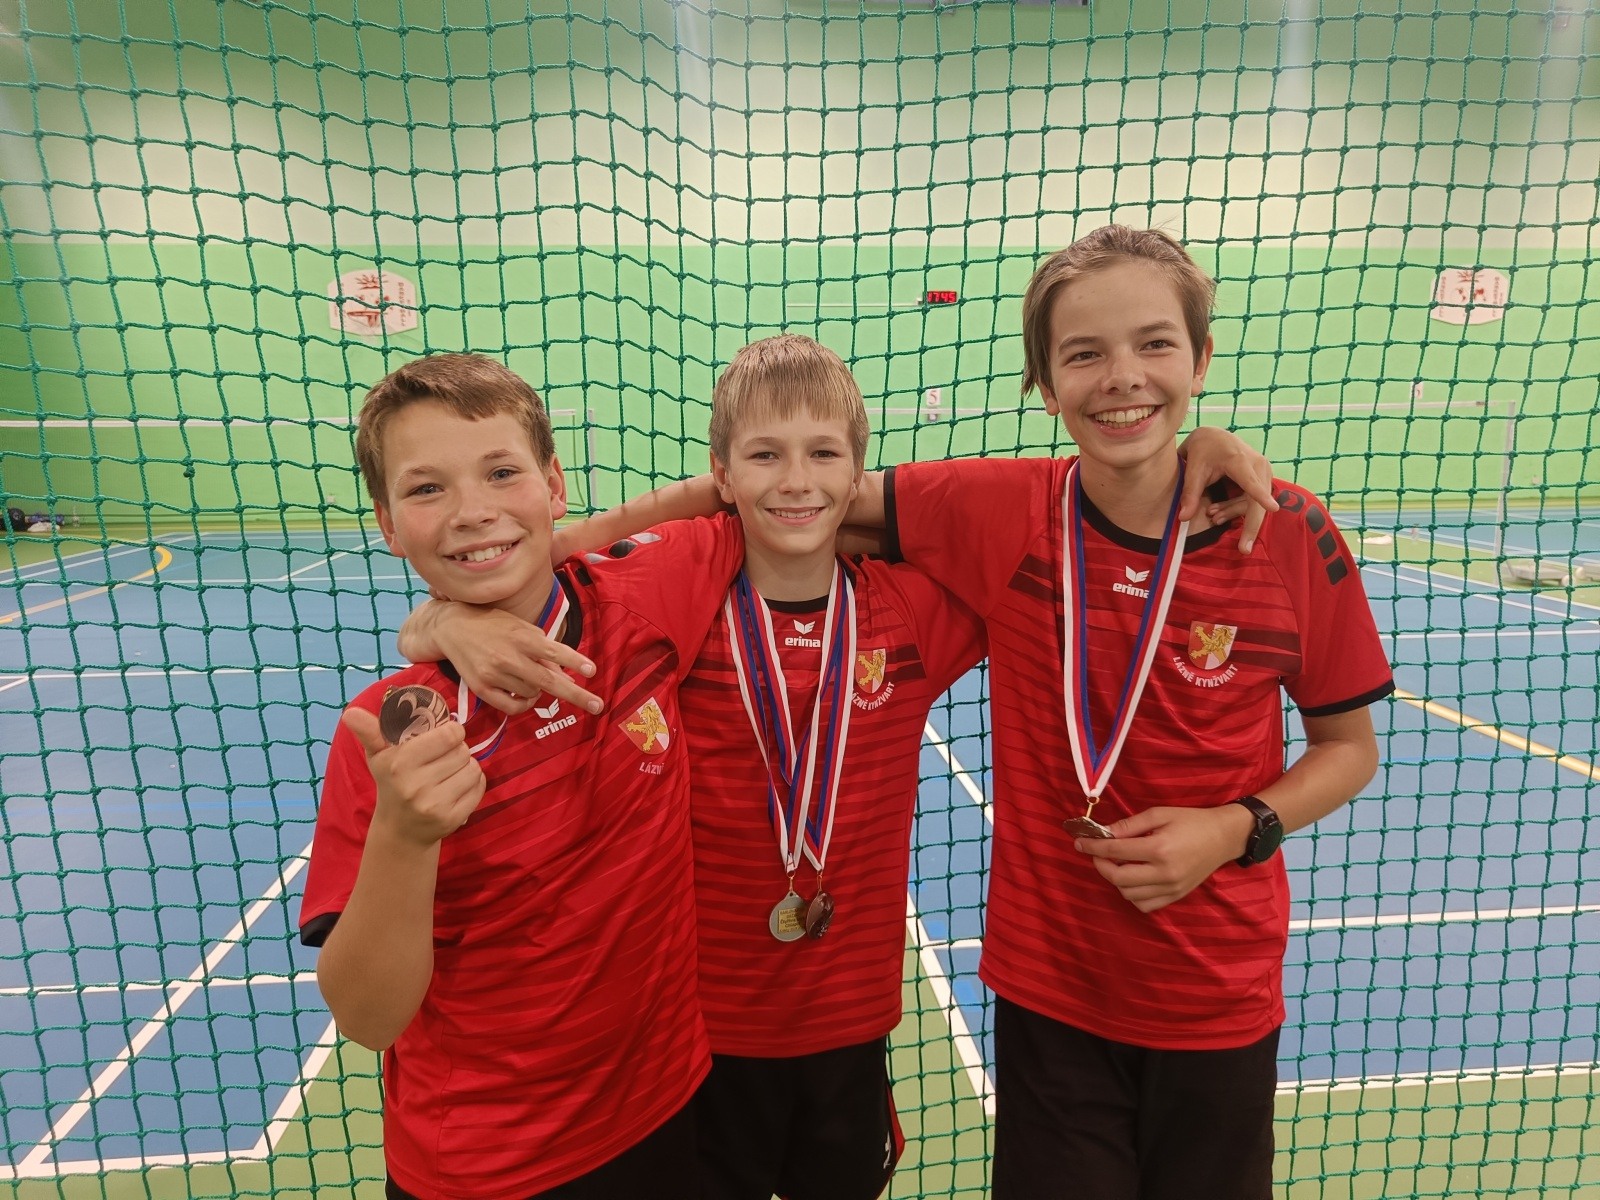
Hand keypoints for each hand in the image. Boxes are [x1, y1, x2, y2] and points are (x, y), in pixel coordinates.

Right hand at [343, 706, 485, 845]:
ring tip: (449, 772)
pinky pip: (479, 787)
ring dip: (466, 766)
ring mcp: (435, 805)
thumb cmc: (391, 783)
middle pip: (462, 751)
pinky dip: (474, 783)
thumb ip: (368, 731)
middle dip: (457, 750)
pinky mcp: (453, 819)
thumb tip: (350, 712)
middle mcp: (416, 786)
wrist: (400, 830)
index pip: (449, 735)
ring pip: (473, 768)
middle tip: (443, 758)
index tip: (444, 736)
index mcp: (399, 764)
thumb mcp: (378, 756)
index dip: (452, 732)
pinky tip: (457, 787)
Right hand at [427, 603, 602, 715]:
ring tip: (530, 676)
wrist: (451, 628)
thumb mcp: (521, 628)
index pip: (554, 651)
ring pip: (532, 694)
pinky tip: (526, 696)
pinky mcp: (481, 688)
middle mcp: (509, 656)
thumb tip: (567, 675)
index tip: (592, 671)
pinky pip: (513, 707)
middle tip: (598, 706)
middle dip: (576, 695)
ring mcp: (494, 674)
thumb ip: (543, 649)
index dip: (575, 661)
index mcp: (522, 637)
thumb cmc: (493, 625)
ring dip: (540, 690)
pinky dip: (525, 705)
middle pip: (549, 681)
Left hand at [1070, 804, 1252, 912]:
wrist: (1223, 837)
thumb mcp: (1158, 814)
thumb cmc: (1190, 820)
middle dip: (1100, 865)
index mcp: (1159, 849)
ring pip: (1129, 894)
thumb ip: (1128, 825)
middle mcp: (1164, 873)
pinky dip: (1131, 894)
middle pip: (1118, 878)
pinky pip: (1145, 905)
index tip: (1079, 842)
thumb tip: (1102, 833)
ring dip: (1115, 880)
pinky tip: (1132, 878)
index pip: (1115, 852)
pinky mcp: (1176, 896)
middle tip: (1095, 853)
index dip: (1092, 847)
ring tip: (1115, 864)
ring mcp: (1171, 888)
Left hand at [1176, 427, 1278, 554]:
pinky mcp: (1263, 480)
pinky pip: (1253, 501)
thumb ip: (1190, 493)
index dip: (1261, 496)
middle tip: (1243, 549)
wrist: (1215, 436)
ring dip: (1233, 513)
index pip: (1251, 481)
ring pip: (1254, 504)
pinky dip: (1235, 509)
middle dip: (1251, 526)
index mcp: (1240, 461)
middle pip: (1258, 501)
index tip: (1273, 508)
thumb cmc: (1204, 449)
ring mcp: (1264, 473)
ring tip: (1212, 515)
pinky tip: (1218, 512)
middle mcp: (1258, 466)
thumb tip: (1183, 518)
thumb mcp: (1193, 469)